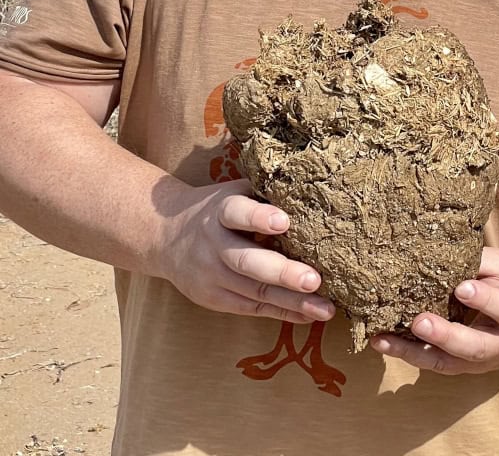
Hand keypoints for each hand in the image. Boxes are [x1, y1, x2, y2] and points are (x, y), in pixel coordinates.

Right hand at [154, 179, 334, 323]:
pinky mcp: (213, 298)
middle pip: (246, 261)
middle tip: (314, 280)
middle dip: (282, 272)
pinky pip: (251, 308)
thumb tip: (318, 191)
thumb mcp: (235, 192)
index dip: (258, 218)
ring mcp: (210, 274)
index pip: (236, 212)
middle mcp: (213, 243)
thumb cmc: (219, 209)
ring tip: (326, 308)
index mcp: (220, 210)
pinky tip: (309, 315)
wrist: (164, 235)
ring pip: (254, 290)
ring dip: (292, 302)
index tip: (284, 222)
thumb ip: (266, 194)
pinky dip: (282, 313)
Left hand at [371, 248, 498, 374]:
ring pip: (449, 363)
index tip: (462, 287)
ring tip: (383, 340)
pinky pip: (435, 364)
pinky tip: (384, 342)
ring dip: (414, 353)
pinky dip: (409, 354)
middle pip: (475, 346)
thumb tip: (438, 250)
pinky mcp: (465, 366)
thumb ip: (479, 262)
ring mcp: (483, 361)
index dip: (484, 299)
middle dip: (445, 336)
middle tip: (418, 321)